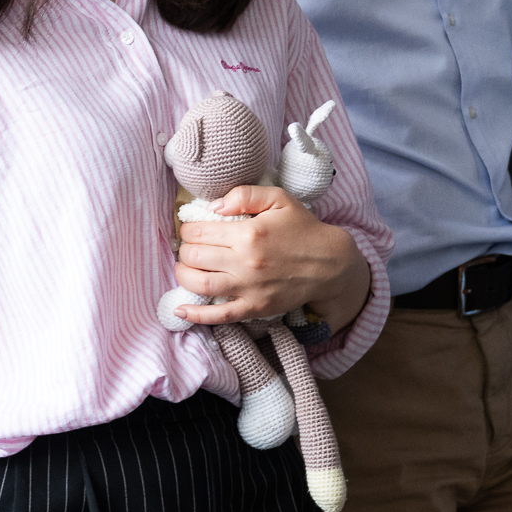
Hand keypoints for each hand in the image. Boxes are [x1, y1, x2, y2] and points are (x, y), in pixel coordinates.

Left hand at [175, 186, 366, 325]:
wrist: (330, 263)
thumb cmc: (304, 229)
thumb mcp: (279, 199)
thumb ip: (244, 195)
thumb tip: (213, 206)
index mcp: (248, 234)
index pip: (198, 232)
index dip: (188, 229)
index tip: (191, 229)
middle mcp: (245, 263)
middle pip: (194, 257)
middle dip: (185, 250)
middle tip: (189, 247)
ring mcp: (249, 289)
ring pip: (199, 284)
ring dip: (183, 275)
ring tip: (186, 268)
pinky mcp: (255, 308)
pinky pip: (219, 316)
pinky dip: (196, 314)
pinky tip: (180, 309)